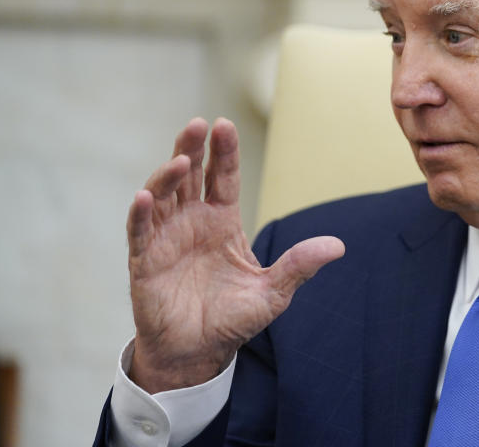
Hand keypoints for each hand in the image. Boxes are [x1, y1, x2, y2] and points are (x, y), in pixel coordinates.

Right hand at [126, 117, 344, 392]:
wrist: (199, 354)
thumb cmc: (233, 318)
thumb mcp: (273, 292)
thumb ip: (299, 265)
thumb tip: (338, 246)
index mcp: (222, 222)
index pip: (222, 177)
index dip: (224, 152)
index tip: (224, 125)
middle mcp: (192, 222)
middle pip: (190, 176)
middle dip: (191, 148)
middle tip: (198, 124)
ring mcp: (166, 239)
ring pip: (162, 196)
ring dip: (167, 176)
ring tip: (180, 162)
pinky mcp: (144, 262)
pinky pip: (140, 232)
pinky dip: (141, 214)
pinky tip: (145, 197)